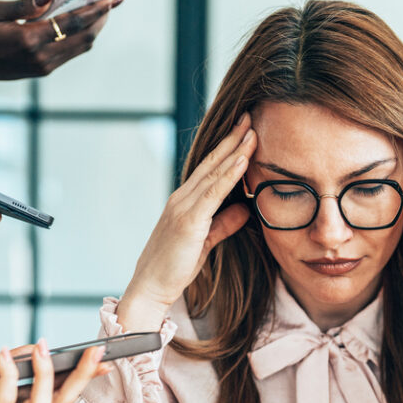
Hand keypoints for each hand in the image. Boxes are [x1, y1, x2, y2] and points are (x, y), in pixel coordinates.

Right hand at [0, 0, 122, 90]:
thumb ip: (22, 4)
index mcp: (28, 41)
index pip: (71, 23)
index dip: (95, 10)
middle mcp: (41, 57)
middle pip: (84, 37)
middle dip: (102, 18)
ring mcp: (44, 66)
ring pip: (82, 46)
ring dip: (96, 27)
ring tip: (104, 8)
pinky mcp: (45, 70)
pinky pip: (72, 51)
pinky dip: (83, 35)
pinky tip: (86, 21)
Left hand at [0, 340, 110, 402]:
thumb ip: (8, 366)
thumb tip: (32, 347)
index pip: (60, 393)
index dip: (85, 378)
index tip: (105, 359)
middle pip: (60, 401)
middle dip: (81, 377)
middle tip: (94, 353)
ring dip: (44, 374)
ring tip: (43, 348)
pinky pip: (4, 402)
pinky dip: (7, 376)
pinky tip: (4, 355)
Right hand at [116, 114, 256, 331]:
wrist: (151, 287)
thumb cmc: (175, 267)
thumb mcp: (206, 241)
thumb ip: (224, 223)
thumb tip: (244, 208)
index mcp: (185, 201)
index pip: (210, 168)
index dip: (228, 148)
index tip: (244, 130)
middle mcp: (182, 198)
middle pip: (212, 162)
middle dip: (232, 138)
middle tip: (249, 116)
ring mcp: (183, 206)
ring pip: (214, 171)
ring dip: (234, 150)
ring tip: (251, 130)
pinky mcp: (188, 220)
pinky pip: (213, 192)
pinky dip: (229, 174)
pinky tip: (243, 160)